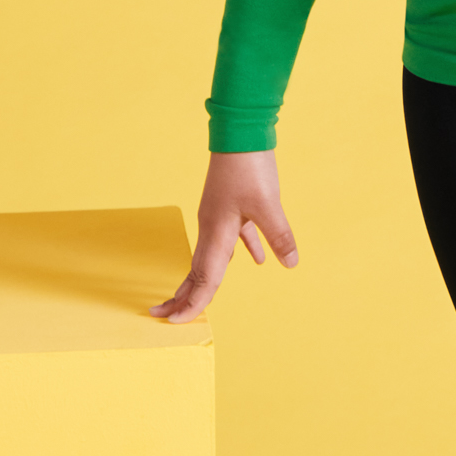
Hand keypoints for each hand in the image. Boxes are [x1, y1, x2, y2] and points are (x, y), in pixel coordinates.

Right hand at [151, 150, 298, 321]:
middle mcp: (212, 228)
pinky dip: (239, 252)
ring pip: (210, 256)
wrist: (240, 133)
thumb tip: (290, 262)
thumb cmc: (249, 167)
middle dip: (183, 296)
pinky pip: (231, 238)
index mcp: (217, 232)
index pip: (204, 278)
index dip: (192, 303)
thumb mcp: (269, 204)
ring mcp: (219, 216)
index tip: (176, 323)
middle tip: (165, 317)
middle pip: (196, 271)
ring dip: (203, 278)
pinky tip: (256, 260)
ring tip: (195, 297)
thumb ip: (278, 235)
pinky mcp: (229, 206)